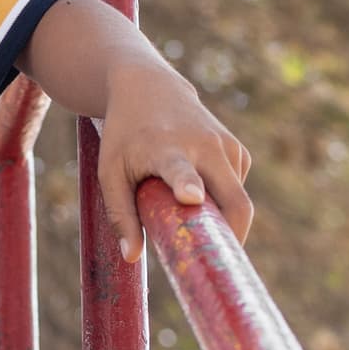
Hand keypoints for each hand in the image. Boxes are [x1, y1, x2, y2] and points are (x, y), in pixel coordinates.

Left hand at [92, 62, 253, 263]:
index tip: (192, 197)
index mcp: (165, 149)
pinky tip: (200, 187)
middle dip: (233, 237)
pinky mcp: (237, 149)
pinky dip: (223, 200)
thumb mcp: (111, 172)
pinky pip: (237, 188)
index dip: (188, 185)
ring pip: (237, 200)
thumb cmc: (125, 135)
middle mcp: (202, 145)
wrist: (148, 86)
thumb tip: (132, 258)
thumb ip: (121, 214)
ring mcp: (225, 145)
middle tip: (217, 263)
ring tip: (194, 214)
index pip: (180, 170)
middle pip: (234, 200)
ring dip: (223, 218)